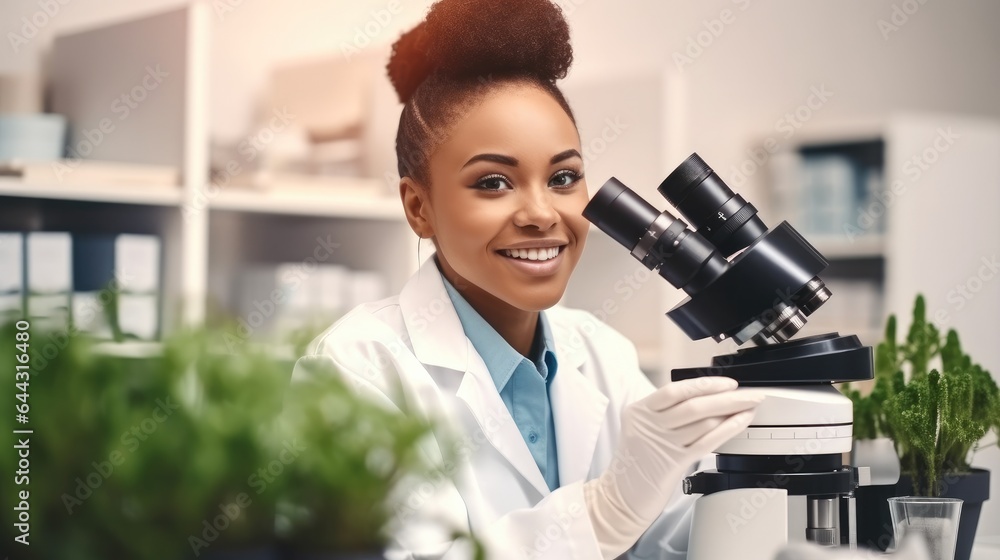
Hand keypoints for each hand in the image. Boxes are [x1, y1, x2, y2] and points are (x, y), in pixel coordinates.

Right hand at [584, 376, 763, 558]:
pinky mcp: (673, 463)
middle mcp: (649, 425)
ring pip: (703, 423)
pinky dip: (727, 430)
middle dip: (727, 398)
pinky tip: (739, 423)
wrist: (621, 495)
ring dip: (732, 412)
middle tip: (750, 394)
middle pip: (694, 405)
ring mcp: (661, 444)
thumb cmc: (636, 461)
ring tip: (749, 407)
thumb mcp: (642, 428)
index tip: (728, 383)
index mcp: (639, 411)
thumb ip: (665, 413)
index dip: (705, 385)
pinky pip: (706, 442)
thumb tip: (704, 398)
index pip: (675, 390)